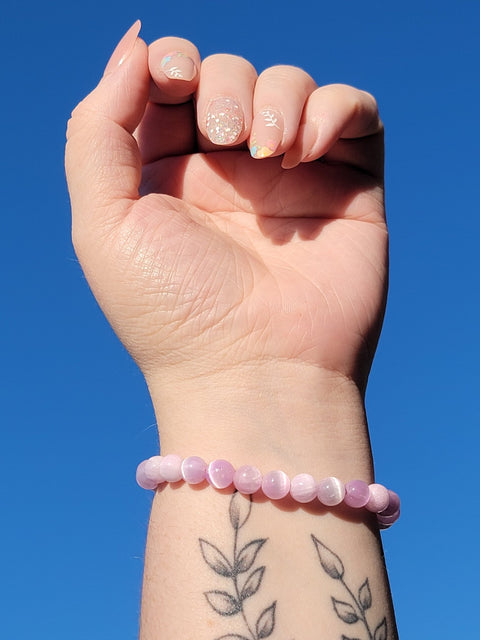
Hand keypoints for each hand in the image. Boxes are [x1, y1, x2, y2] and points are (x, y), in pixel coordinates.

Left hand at [66, 24, 386, 420]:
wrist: (255, 376)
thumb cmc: (174, 312)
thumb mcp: (104, 224)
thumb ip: (98, 130)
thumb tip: (135, 46)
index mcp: (172, 176)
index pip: (171, 84)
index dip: (170, 63)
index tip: (171, 82)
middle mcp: (232, 174)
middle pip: (230, 74)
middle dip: (224, 84)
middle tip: (226, 137)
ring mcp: (292, 178)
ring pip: (291, 85)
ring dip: (278, 97)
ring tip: (271, 155)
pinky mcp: (347, 188)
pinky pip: (354, 111)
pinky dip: (334, 109)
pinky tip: (307, 152)